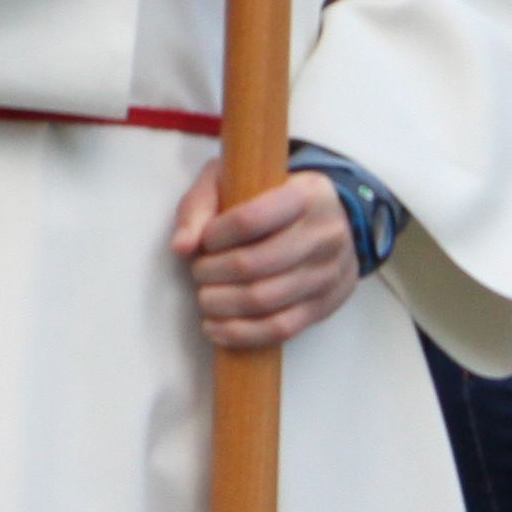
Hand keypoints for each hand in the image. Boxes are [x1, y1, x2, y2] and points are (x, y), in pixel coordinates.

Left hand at [171, 162, 357, 350]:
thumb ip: (201, 204)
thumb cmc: (270, 194)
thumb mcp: (234, 178)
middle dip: (213, 274)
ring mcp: (330, 272)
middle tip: (198, 272)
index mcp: (306, 193)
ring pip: (266, 300)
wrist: (327, 216)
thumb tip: (181, 247)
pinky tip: (216, 328)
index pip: (250, 220)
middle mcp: (324, 233)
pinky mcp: (327, 304)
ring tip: (205, 298)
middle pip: (254, 264)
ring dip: (222, 305)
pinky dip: (241, 334)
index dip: (215, 236)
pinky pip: (281, 328)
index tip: (203, 241)